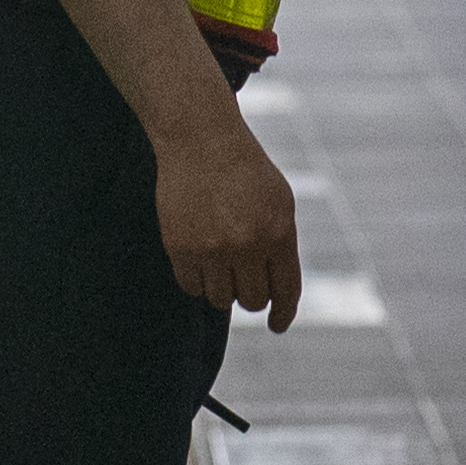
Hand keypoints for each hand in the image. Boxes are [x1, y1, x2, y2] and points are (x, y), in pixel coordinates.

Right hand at [152, 110, 300, 323]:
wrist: (201, 139)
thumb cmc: (245, 169)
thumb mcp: (279, 202)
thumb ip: (282, 245)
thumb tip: (278, 292)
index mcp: (279, 233)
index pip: (285, 292)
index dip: (283, 314)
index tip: (276, 325)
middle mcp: (247, 245)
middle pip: (252, 301)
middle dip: (249, 293)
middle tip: (241, 273)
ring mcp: (211, 248)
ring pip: (220, 299)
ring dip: (221, 287)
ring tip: (218, 260)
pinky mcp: (180, 247)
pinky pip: (191, 287)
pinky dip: (196, 280)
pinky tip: (198, 259)